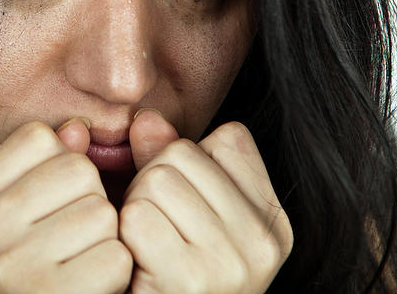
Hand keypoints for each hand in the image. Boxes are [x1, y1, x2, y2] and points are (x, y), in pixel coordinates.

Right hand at [0, 119, 132, 293]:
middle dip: (88, 201)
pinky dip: (117, 273)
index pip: (37, 138)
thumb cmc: (19, 284)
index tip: (53, 203)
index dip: (62, 165)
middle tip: (70, 241)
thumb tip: (77, 129)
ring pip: (102, 211)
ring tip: (78, 265)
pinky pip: (118, 255)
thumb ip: (40, 171)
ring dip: (105, 239)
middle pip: (76, 169)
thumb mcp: (8, 225)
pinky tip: (91, 289)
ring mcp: (11, 268)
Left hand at [119, 111, 292, 293]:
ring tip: (145, 250)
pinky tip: (135, 267)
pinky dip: (123, 237)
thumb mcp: (182, 212)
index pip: (226, 138)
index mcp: (272, 222)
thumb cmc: (162, 275)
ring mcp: (233, 263)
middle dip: (151, 184)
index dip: (184, 165)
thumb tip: (145, 118)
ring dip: (134, 210)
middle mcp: (264, 242)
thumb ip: (168, 157)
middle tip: (153, 233)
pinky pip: (137, 217)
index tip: (182, 209)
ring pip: (156, 180)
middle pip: (181, 154)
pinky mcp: (193, 280)